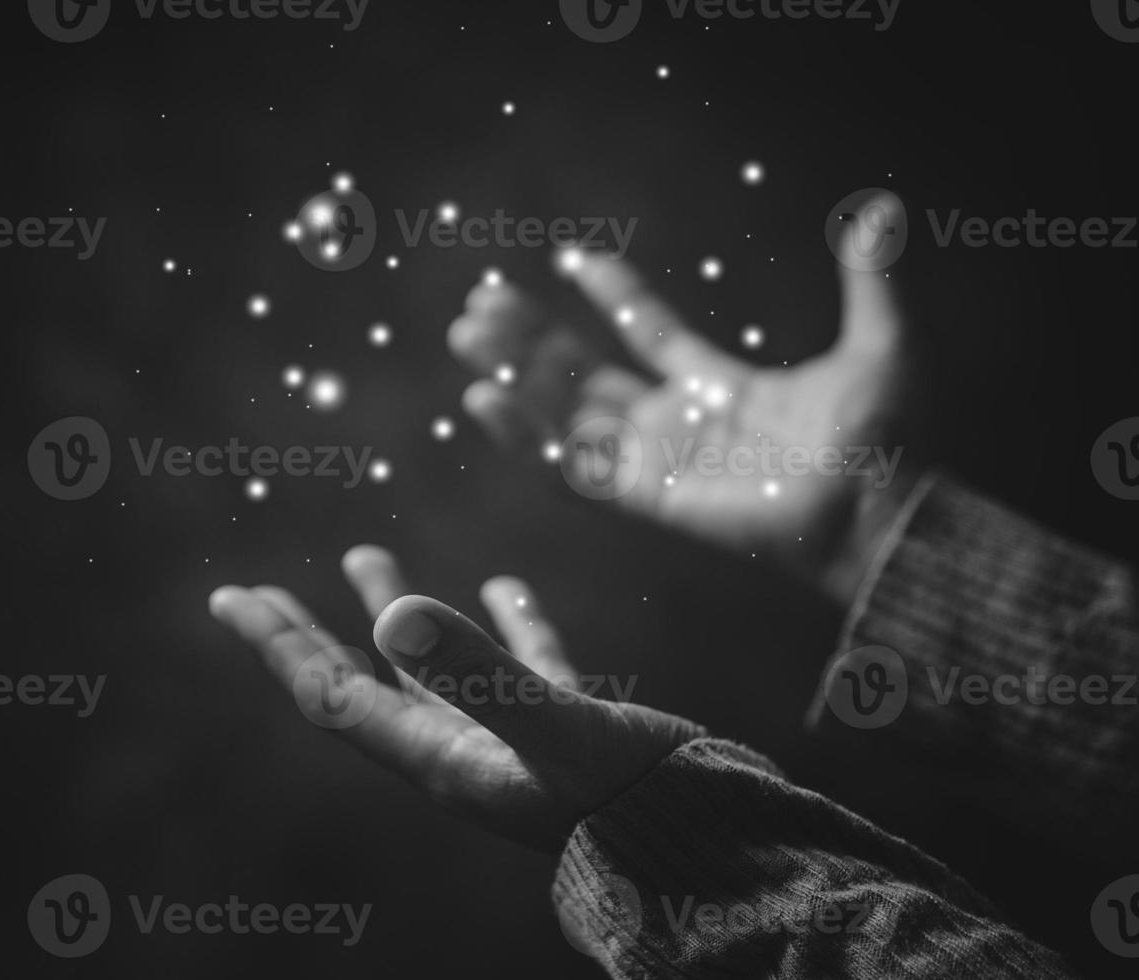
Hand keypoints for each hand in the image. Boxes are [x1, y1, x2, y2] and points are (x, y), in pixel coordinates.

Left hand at [209, 545, 702, 850]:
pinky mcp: (566, 731)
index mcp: (440, 759)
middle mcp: (462, 752)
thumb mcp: (558, 729)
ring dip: (391, 616)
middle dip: (306, 637)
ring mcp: (512, 743)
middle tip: (255, 593)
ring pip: (434, 671)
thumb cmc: (637, 801)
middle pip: (362, 687)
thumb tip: (392, 612)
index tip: (231, 598)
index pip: (334, 697)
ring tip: (361, 554)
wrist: (717, 851)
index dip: (279, 647)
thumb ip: (481, 671)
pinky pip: (519, 665)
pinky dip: (500, 623)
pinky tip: (499, 584)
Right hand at [447, 193, 917, 604]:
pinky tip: (485, 397)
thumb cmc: (887, 442)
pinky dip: (523, 434)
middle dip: (532, 336)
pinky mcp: (644, 494)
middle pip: (584, 370)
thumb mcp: (880, 346)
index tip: (573, 254)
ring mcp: (656, 459)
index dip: (611, 293)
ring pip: (564, 410)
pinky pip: (569, 463)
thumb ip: (870, 282)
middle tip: (482, 298)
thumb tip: (880, 210)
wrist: (883, 513)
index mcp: (717, 386)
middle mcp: (675, 422)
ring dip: (514, 373)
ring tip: (468, 331)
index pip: (647, 331)